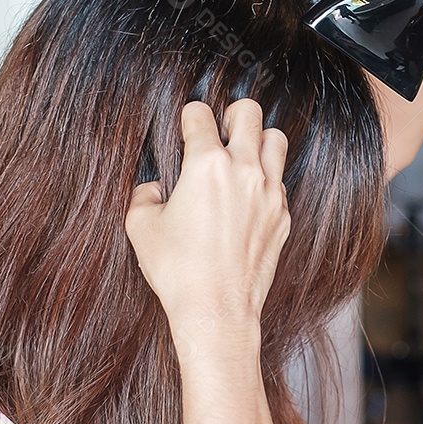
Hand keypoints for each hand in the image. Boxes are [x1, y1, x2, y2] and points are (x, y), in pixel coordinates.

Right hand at [124, 99, 290, 358]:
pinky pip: (279, 180)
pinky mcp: (282, 215)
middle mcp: (244, 171)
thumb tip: (154, 189)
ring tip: (240, 157)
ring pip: (276, 139)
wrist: (217, 311)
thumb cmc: (177, 270)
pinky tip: (248, 196)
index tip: (186, 128)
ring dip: (258, 141)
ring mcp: (269, 192)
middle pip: (250, 112)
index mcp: (206, 165)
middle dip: (232, 115)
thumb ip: (144, 196)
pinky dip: (266, 178)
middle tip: (220, 133)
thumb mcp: (140, 228)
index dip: (189, 117)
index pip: (200, 114)